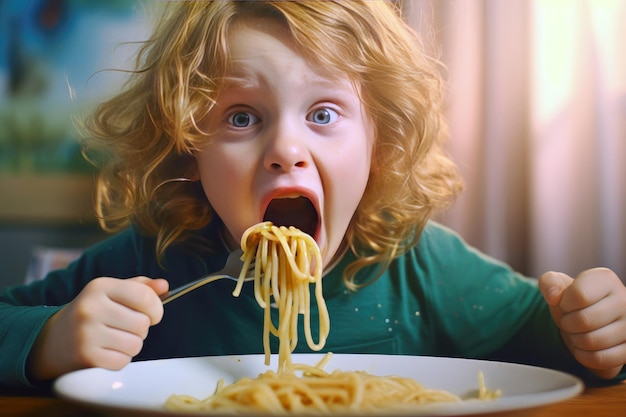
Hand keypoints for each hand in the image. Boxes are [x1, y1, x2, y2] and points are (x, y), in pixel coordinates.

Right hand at [27, 276, 167, 381]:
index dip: (156, 308)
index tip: (152, 314)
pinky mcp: (86, 357)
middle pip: (143, 324)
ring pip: (135, 345)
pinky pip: (123, 361)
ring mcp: (86, 333)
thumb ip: (141, 287)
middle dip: (141, 328)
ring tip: (116, 339)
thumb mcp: (112, 292)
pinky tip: (107, 351)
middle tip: (125, 327)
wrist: (54, 339)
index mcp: (100, 286)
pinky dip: (120, 359)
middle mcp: (91, 308)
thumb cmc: (93, 312)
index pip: (145, 297)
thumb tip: (165, 286)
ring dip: (132, 345)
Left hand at [539, 268, 625, 378]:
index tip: (565, 304)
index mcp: (606, 279)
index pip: (579, 295)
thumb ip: (549, 283)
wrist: (587, 319)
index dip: (563, 304)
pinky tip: (584, 348)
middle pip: (584, 320)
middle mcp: (625, 300)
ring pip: (593, 341)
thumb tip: (554, 297)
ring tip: (577, 332)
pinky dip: (585, 356)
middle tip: (568, 321)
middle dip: (567, 324)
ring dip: (575, 340)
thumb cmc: (571, 300)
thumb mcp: (555, 285)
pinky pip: (601, 359)